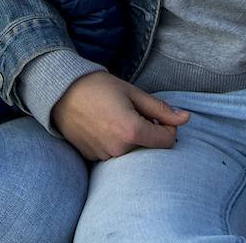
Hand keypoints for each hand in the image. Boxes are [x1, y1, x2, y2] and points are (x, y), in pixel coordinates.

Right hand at [50, 70, 188, 159]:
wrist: (60, 92)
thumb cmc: (98, 87)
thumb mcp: (133, 92)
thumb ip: (160, 109)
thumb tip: (185, 118)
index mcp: (131, 131)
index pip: (167, 142)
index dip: (169, 128)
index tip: (159, 116)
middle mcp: (118, 149)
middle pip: (149, 148)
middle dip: (149, 133)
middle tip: (134, 113)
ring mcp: (104, 156)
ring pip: (132, 152)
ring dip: (132, 139)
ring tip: (115, 118)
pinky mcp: (92, 158)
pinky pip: (114, 154)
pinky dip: (116, 143)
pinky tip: (104, 126)